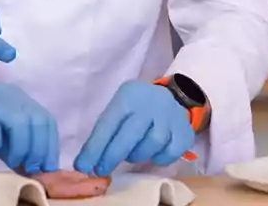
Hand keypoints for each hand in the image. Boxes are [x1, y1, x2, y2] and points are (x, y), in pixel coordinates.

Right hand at [0, 84, 58, 173]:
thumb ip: (16, 146)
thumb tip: (39, 169)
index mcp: (15, 96)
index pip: (45, 119)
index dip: (50, 145)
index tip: (45, 167)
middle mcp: (7, 94)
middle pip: (38, 122)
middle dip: (38, 150)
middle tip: (30, 168)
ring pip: (22, 127)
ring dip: (20, 150)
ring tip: (10, 160)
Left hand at [74, 81, 194, 176]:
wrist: (170, 98)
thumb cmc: (136, 107)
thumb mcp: (119, 107)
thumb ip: (107, 129)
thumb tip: (89, 159)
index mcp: (128, 96)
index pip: (108, 123)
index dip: (95, 146)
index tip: (83, 165)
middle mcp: (150, 104)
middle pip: (129, 134)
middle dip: (112, 156)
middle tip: (101, 170)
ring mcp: (170, 117)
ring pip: (151, 144)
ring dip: (136, 155)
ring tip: (130, 154)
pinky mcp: (184, 132)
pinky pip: (169, 153)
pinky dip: (158, 158)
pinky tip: (152, 153)